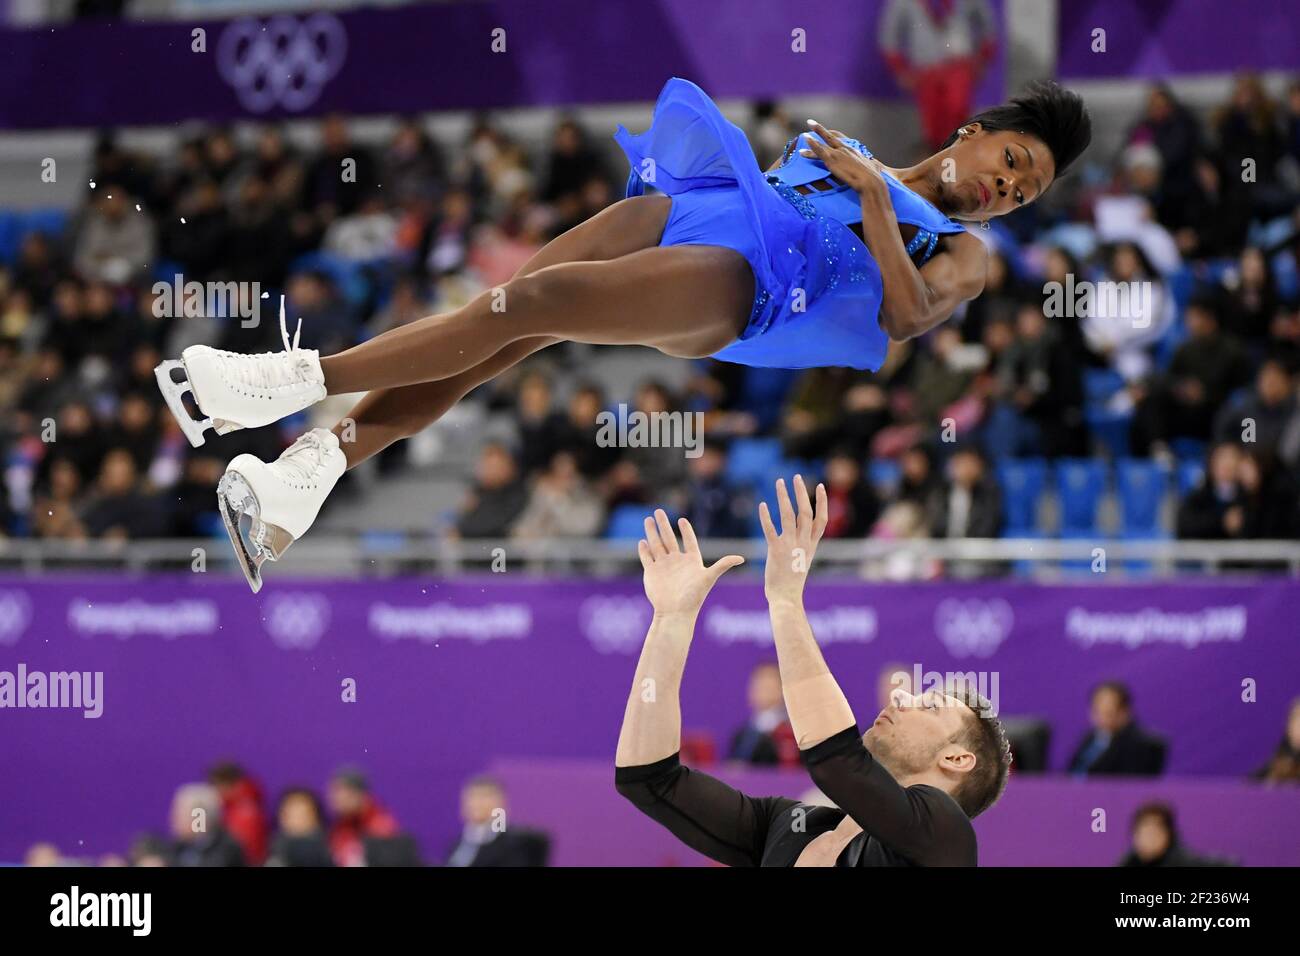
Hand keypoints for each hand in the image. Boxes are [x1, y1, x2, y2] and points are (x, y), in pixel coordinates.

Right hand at [639, 510, 743, 616]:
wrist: (675, 613)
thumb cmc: (693, 597)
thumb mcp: (709, 577)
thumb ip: (723, 565)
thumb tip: (742, 558)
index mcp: (691, 561)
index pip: (688, 541)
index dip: (686, 530)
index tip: (682, 519)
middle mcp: (676, 562)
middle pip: (669, 538)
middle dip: (663, 525)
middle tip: (658, 511)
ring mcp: (663, 566)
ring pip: (656, 545)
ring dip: (652, 532)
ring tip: (648, 519)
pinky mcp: (652, 573)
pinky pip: (647, 558)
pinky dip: (644, 550)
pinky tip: (642, 541)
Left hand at [759, 475, 827, 605]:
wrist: (786, 597)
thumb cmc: (792, 580)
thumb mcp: (803, 559)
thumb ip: (803, 543)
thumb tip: (802, 531)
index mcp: (811, 545)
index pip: (821, 519)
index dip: (822, 502)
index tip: (820, 485)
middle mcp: (803, 543)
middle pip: (806, 512)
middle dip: (802, 493)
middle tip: (796, 477)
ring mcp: (790, 546)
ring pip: (789, 515)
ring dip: (784, 497)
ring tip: (779, 482)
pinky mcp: (775, 550)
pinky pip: (770, 529)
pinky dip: (766, 517)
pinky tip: (762, 505)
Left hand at [800, 121, 887, 199]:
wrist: (871, 181)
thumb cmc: (874, 179)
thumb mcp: (873, 171)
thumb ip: (870, 169)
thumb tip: (876, 171)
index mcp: (854, 151)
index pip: (841, 141)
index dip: (833, 136)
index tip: (827, 132)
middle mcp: (846, 149)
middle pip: (830, 137)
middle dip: (820, 130)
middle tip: (810, 123)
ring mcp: (838, 154)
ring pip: (822, 145)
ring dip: (812, 139)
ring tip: (803, 135)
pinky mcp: (833, 161)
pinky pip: (819, 151)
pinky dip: (812, 145)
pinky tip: (806, 140)